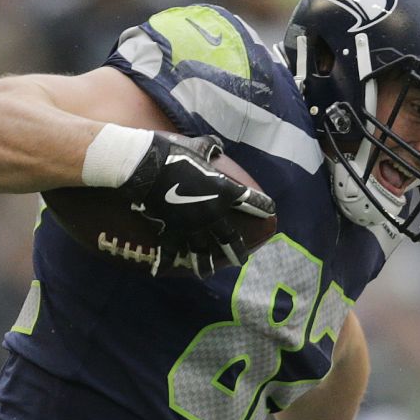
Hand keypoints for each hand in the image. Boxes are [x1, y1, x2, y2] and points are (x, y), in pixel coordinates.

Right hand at [125, 133, 273, 269]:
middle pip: (230, 238)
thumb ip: (209, 148)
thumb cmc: (174, 154)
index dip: (263, 206)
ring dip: (206, 265)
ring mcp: (193, 227)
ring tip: (209, 273)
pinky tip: (164, 271)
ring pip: (203, 252)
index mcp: (223, 192)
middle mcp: (212, 214)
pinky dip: (166, 261)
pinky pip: (171, 251)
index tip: (272, 210)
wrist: (147, 168)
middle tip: (242, 260)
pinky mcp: (173, 232)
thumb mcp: (196, 146)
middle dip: (238, 251)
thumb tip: (216, 147)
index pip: (251, 201)